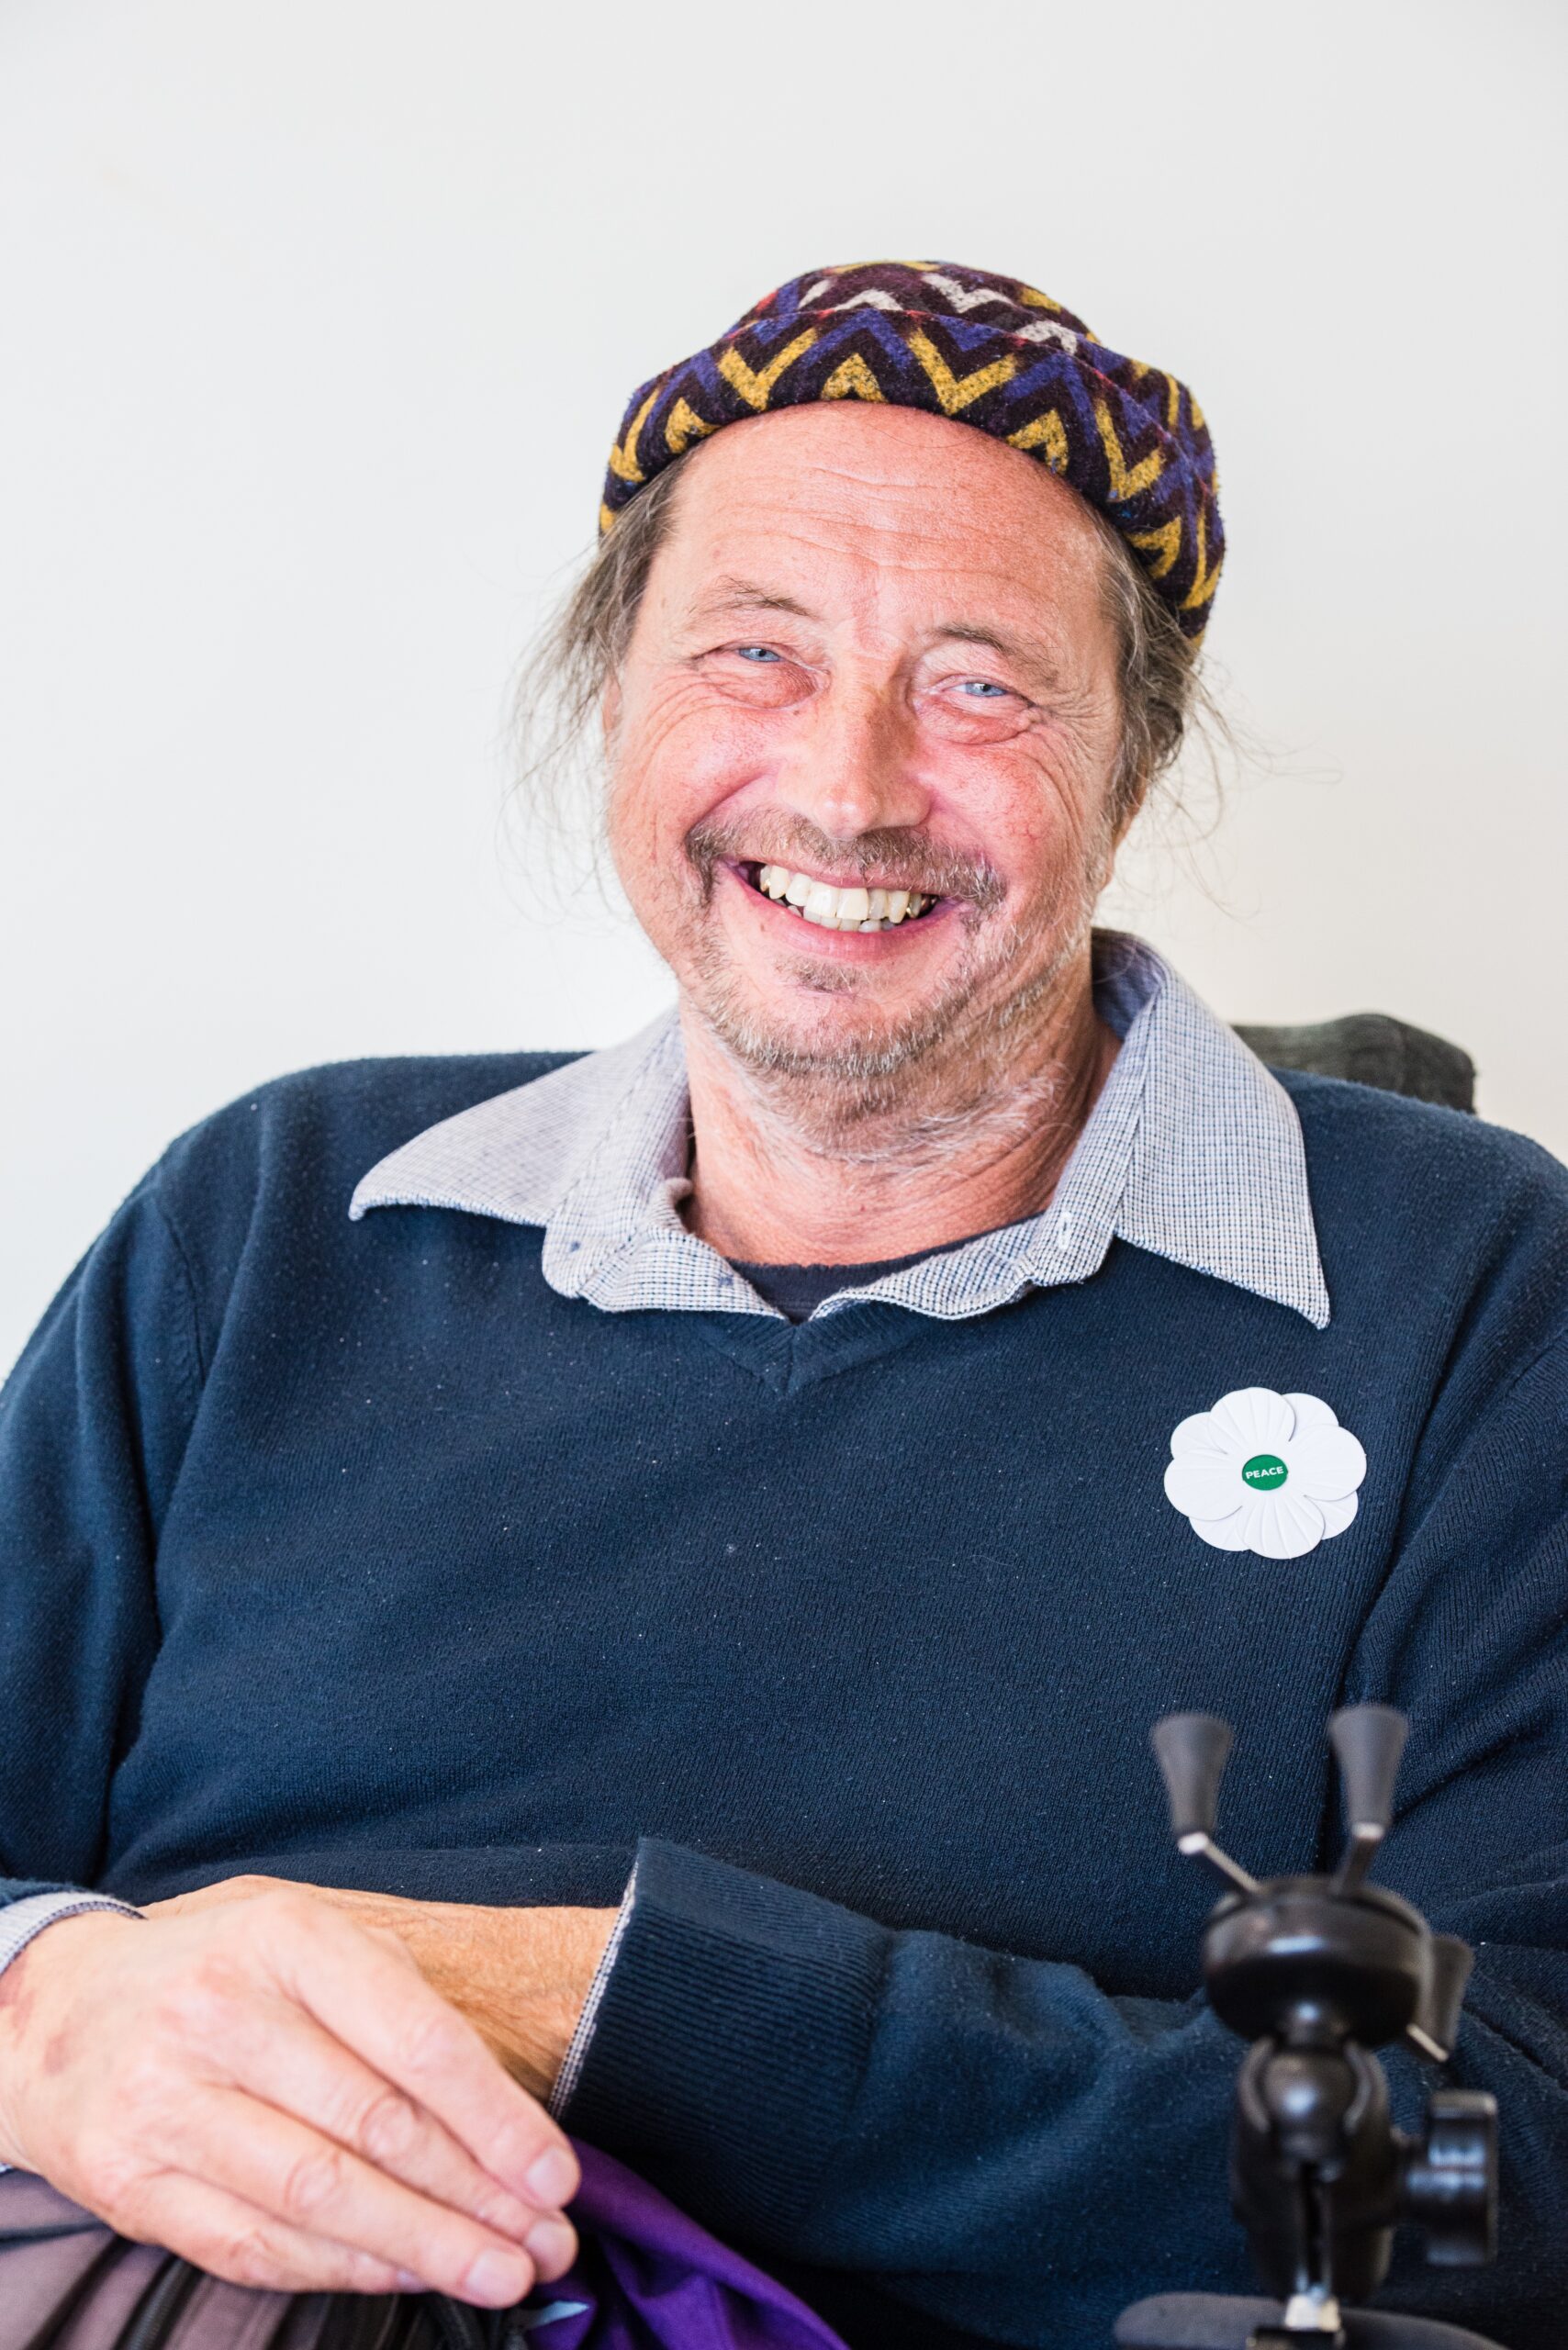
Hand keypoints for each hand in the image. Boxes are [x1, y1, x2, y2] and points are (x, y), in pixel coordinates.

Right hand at [0, 1892, 583, 2304]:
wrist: (55, 2009)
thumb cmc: (222, 1972)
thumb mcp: (310, 1942)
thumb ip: (401, 2009)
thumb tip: (510, 2118)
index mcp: (286, 1937)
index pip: (415, 2041)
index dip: (497, 2120)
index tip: (555, 2177)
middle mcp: (220, 2012)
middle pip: (375, 2128)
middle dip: (475, 2199)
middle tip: (545, 2242)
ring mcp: (166, 2099)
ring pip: (319, 2195)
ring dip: (422, 2247)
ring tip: (497, 2273)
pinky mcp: (130, 2179)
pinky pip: (256, 2242)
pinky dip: (341, 2269)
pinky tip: (403, 2274)